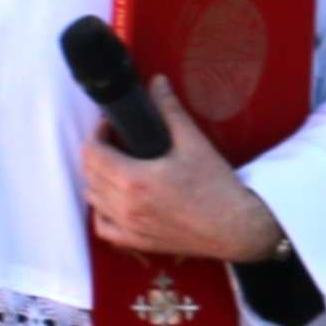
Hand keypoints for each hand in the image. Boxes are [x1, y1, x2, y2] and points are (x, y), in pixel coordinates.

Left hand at [80, 80, 285, 262]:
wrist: (235, 227)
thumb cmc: (216, 188)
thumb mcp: (193, 143)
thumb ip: (170, 110)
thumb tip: (158, 83)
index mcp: (135, 179)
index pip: (93, 153)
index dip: (97, 133)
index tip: (109, 125)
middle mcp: (126, 205)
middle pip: (89, 174)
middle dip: (96, 152)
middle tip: (112, 140)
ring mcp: (129, 226)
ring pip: (92, 199)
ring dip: (96, 179)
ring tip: (113, 166)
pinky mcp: (137, 241)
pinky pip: (103, 228)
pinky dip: (100, 212)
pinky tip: (112, 201)